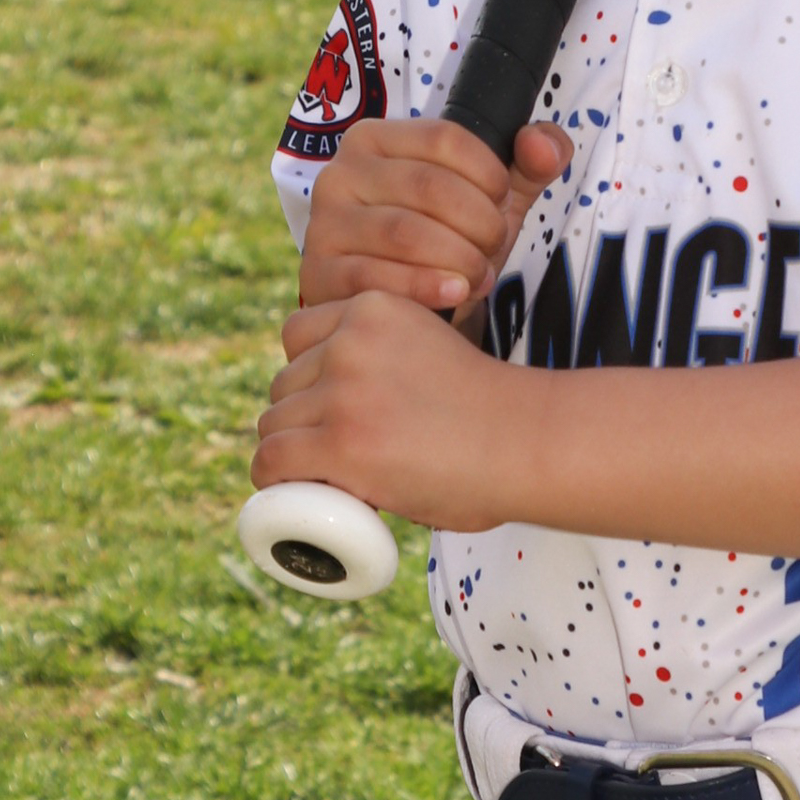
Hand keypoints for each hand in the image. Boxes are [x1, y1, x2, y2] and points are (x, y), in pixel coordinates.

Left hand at [251, 290, 528, 528]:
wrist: (528, 441)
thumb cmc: (494, 409)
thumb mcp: (433, 344)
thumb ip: (396, 354)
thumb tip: (366, 397)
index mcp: (374, 308)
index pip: (299, 334)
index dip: (309, 374)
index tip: (331, 406)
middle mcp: (350, 341)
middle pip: (284, 384)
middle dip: (302, 417)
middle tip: (339, 451)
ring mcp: (342, 392)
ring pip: (274, 424)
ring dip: (292, 451)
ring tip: (329, 475)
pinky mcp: (338, 443)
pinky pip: (272, 460)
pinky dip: (274, 480)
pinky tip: (290, 491)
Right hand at [298, 117, 571, 315]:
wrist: (404, 305)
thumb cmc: (447, 240)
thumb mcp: (491, 199)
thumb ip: (530, 163)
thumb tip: (542, 143)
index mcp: (378, 138)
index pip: (445, 138)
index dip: (489, 174)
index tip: (504, 203)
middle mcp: (341, 172)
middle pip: (429, 187)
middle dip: (479, 224)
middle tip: (494, 248)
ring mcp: (324, 223)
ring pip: (406, 234)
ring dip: (459, 259)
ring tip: (479, 275)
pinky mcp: (318, 273)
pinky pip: (376, 277)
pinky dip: (425, 288)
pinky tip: (455, 294)